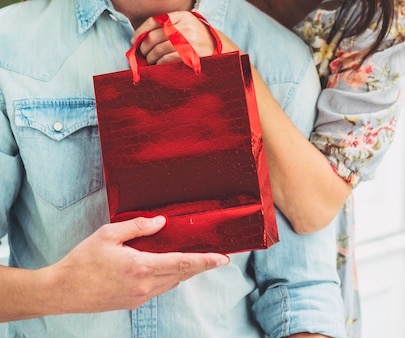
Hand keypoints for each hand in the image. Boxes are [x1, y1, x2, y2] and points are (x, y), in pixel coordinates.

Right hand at [44, 216, 228, 313]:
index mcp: (141, 267)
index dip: (205, 261)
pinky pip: (157, 288)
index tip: (223, 258)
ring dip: (182, 271)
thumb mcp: (109, 234)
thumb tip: (161, 222)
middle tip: (214, 254)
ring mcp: (139, 297)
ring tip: (192, 257)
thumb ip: (137, 226)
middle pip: (180, 275)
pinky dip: (167, 276)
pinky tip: (164, 265)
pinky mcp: (132, 302)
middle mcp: (144, 286)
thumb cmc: (83, 260)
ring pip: (170, 282)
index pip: (182, 264)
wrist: (62, 291)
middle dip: (198, 265)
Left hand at [133, 11, 218, 65]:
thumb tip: (141, 37)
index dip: (141, 30)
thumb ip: (169, 28)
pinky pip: (167, 59)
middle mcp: (186, 26)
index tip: (135, 39)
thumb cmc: (199, 40)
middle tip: (142, 54)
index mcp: (183, 16)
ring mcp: (189, 41)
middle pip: (154, 36)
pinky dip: (159, 63)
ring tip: (150, 61)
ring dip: (150, 57)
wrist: (222, 50)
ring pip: (158, 49)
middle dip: (144, 47)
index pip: (155, 20)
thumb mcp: (187, 27)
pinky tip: (159, 64)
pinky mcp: (191, 54)